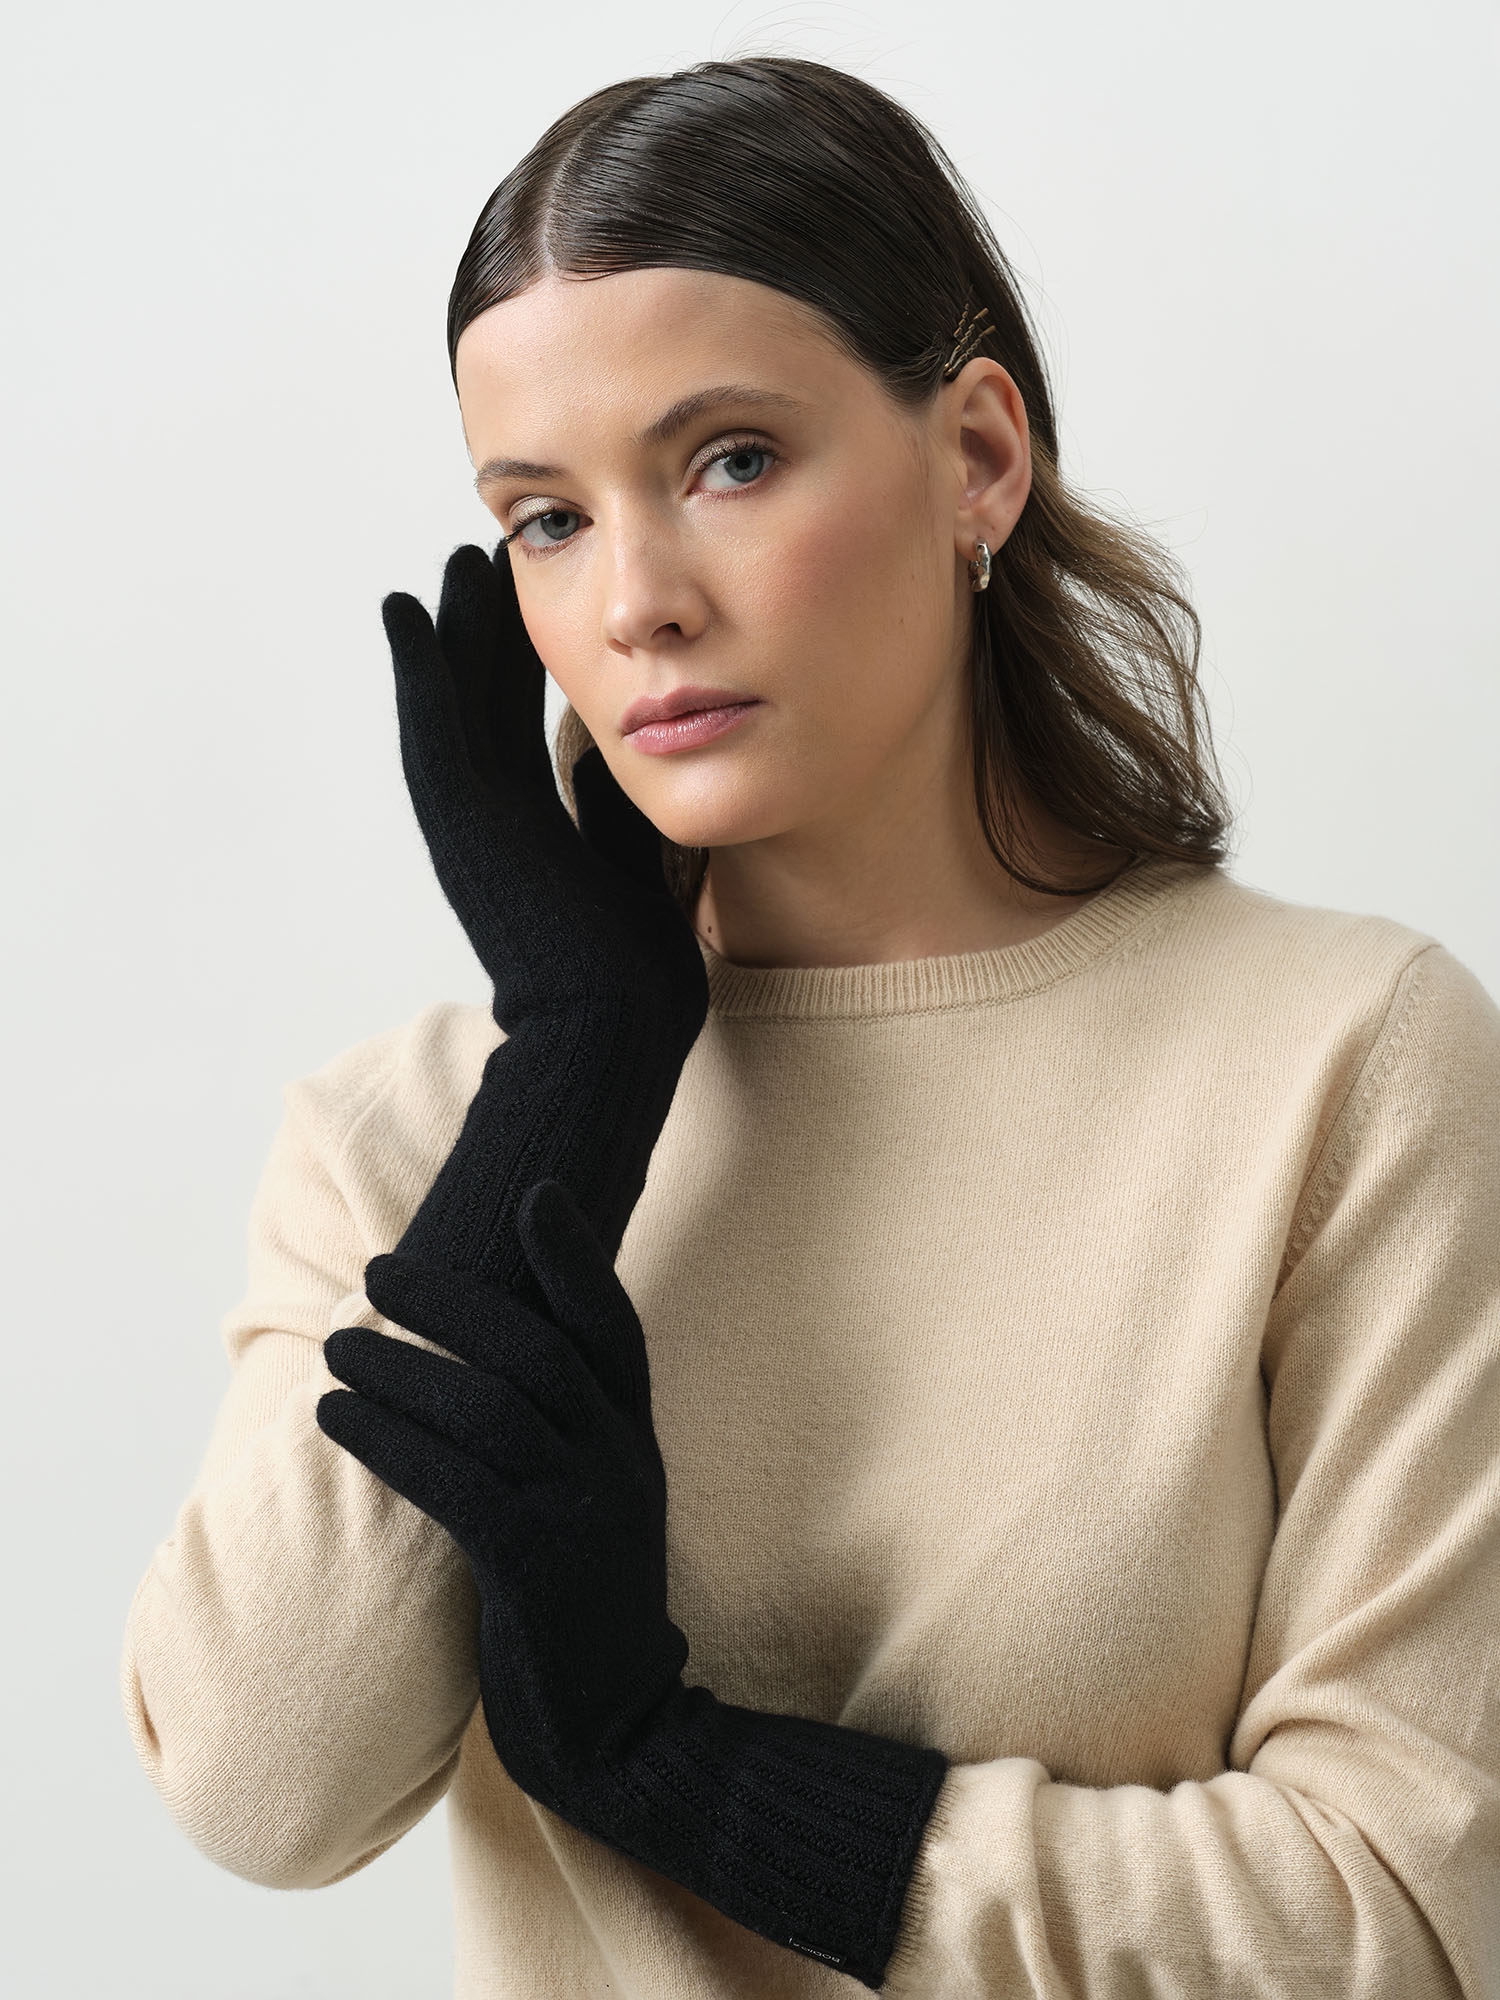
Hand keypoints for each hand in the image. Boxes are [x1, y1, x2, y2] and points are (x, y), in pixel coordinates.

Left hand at [316, 1177, 688, 1806]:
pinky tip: (337, 1420)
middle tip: (377, 1270)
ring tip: (336, 1348)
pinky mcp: (537, 1569)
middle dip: (454, 1302)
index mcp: (632, 1442)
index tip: (536, 1197)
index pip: (613, 1328)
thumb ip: (561, 1437)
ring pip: (493, 1410)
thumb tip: (477, 1364)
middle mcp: (619, 1463)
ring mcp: (585, 1514)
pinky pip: (456, 1485)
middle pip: (538, 1352)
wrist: (621, 1731)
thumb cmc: (582, 1607)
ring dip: (404, 1370)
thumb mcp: (594, 1505)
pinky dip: (390, 1442)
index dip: (576, 1261)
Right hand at [383, 542, 706, 1046]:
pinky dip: (415, 669)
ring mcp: (472, 825)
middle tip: (480, 559)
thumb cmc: (635, 981)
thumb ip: (616, 816)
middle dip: (480, 632)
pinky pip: (432, 729)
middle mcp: (494, 825)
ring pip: (448, 705)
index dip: (517, 666)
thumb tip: (614, 751)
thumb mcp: (634, 874)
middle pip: (479, 705)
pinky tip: (405, 608)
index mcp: (534, 837)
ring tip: (447, 564)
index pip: (518, 729)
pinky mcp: (463, 825)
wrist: (615, 1034)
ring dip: (446, 633)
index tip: (525, 605)